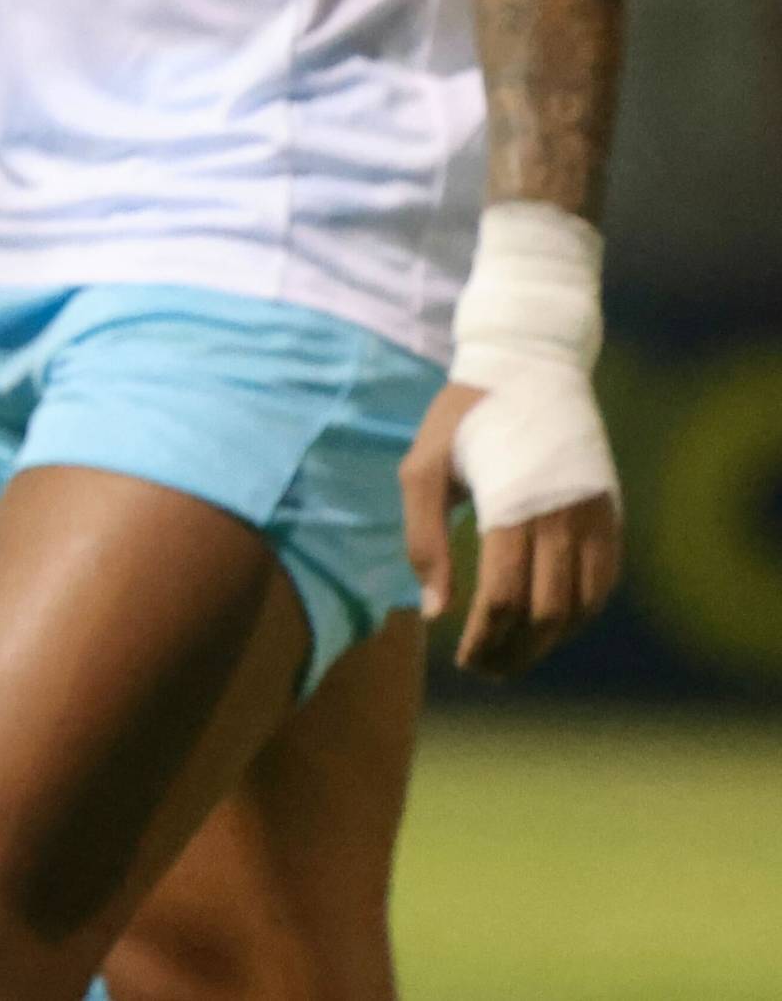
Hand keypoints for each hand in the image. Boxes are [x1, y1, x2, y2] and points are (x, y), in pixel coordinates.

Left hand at [402, 385, 624, 677]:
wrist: (530, 366)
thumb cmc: (463, 417)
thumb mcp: (424, 466)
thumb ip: (424, 540)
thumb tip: (433, 611)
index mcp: (513, 507)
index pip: (504, 598)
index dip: (483, 638)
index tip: (460, 658)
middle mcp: (563, 519)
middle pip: (545, 613)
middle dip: (513, 651)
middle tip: (482, 669)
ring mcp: (594, 519)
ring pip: (581, 607)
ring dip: (547, 643)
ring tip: (510, 658)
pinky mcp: (610, 515)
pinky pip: (603, 584)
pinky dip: (579, 615)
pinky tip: (547, 625)